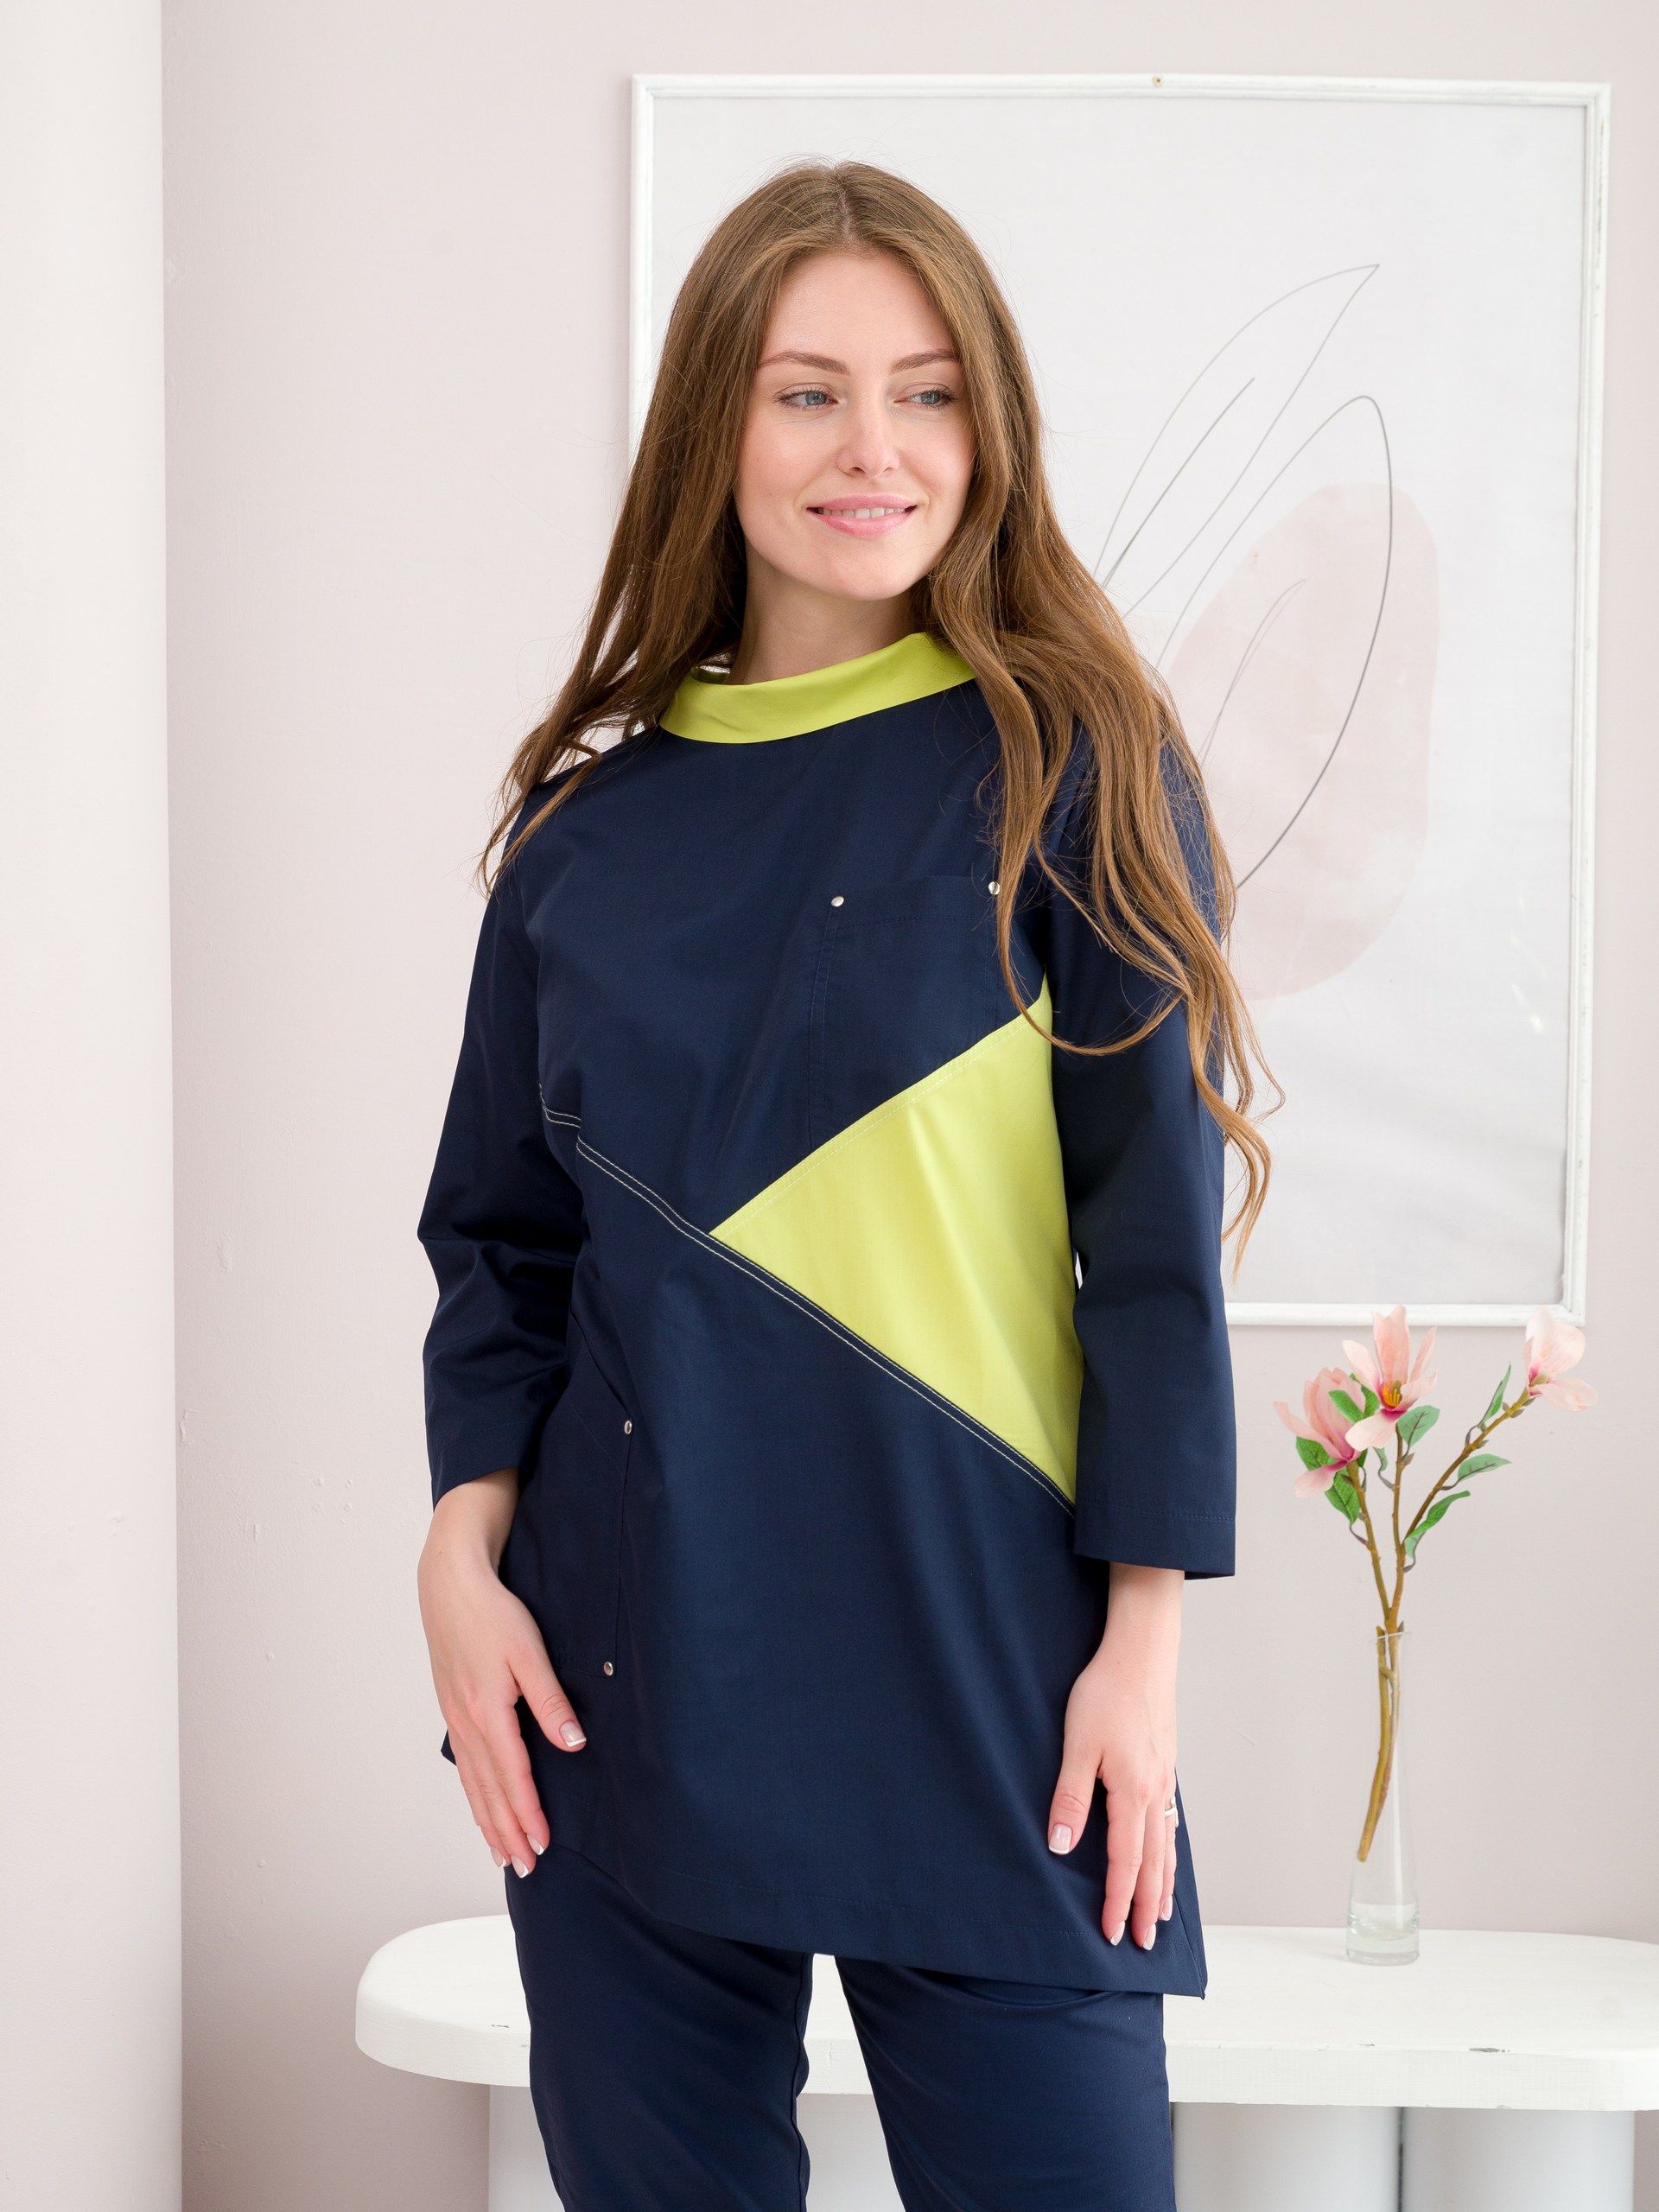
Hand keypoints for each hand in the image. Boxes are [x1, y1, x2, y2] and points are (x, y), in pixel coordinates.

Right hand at [417, 1470, 585, 1876]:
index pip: (513, 1777)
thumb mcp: (529, 1652)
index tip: (542, 1845)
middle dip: (508, 1832)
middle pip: (489, 1791)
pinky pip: (463, 1765)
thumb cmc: (492, 1613)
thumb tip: (573, 1744)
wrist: (449, 1584)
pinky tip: (480, 1804)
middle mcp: (467, 1723)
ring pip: (472, 1783)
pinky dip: (473, 1794)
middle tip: (525, 1868)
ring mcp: (455, 1718)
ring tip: (502, 1852)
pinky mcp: (452, 1709)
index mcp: (488, 1713)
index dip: (528, 1814)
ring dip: (488, 1821)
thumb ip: (551, 1701)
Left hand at [1046, 1562, 1182, 1951]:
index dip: (1118, 1901)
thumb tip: (1062, 1847)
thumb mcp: (1077, 1745)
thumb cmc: (1105, 1694)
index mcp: (1132, 1792)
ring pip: (1167, 1844)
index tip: (1112, 1934)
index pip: (1126, 1862)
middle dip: (1148, 1905)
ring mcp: (1164, 1779)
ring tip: (1161, 1914)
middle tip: (1145, 1943)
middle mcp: (1155, 1792)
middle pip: (1154, 1862)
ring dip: (1164, 1883)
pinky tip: (1166, 1855)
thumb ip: (1069, 1797)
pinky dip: (1170, 1851)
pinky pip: (1171, 1821)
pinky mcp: (1165, 1765)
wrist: (1141, 1654)